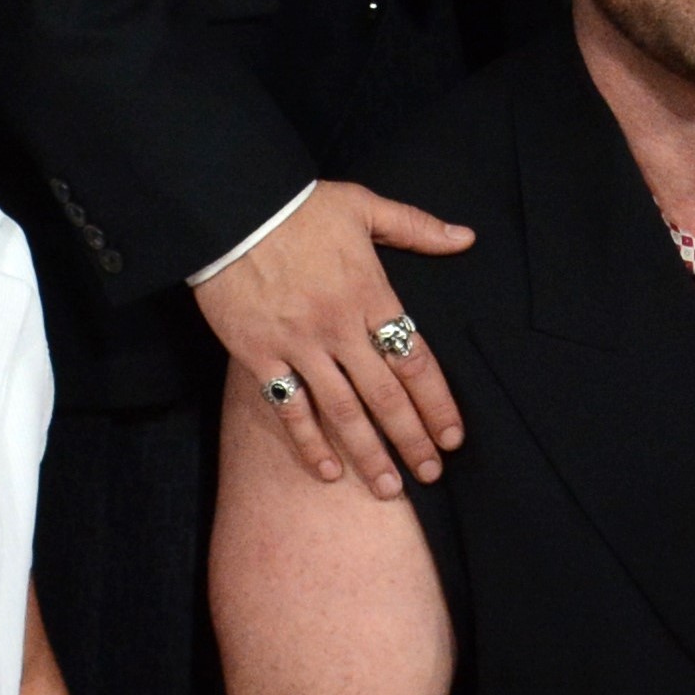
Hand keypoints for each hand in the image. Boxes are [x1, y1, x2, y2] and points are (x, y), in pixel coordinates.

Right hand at [195, 181, 478, 486]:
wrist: (229, 207)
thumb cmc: (298, 206)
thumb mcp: (362, 205)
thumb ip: (415, 226)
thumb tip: (465, 237)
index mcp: (370, 292)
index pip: (414, 359)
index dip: (436, 402)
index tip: (452, 436)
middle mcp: (338, 326)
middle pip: (384, 394)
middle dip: (411, 439)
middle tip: (431, 475)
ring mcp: (298, 344)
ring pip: (341, 411)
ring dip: (368, 453)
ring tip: (389, 489)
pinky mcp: (259, 355)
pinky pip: (289, 407)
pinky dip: (308, 443)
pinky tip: (327, 471)